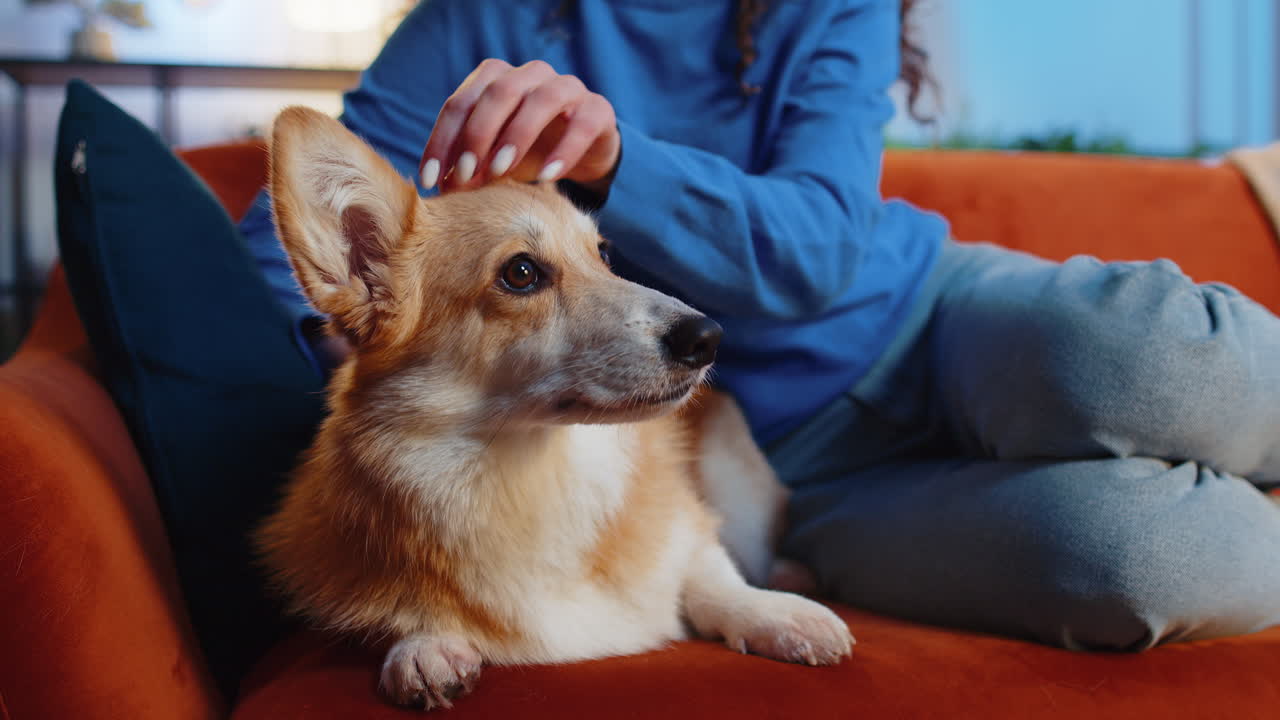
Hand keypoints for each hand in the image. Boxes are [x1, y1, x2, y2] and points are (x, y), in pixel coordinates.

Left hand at [419, 59, 620, 194]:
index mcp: (495, 79)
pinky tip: (547, 177)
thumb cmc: (528, 153)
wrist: (584, 154)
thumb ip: (468, 169)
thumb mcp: (492, 162)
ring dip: (516, 136)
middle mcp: (530, 75)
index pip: (460, 104)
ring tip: (500, 172)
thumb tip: (442, 188)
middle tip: (465, 174)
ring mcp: (567, 88)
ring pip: (540, 100)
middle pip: (498, 93)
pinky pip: (581, 124)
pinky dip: (564, 150)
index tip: (430, 180)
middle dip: (477, 135)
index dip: (442, 141)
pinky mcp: (597, 109)